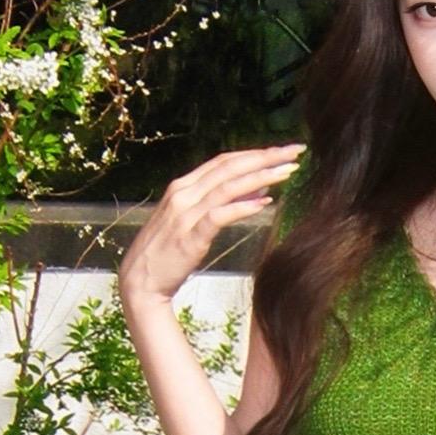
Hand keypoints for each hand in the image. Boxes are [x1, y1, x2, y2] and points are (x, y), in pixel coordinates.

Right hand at [118, 145, 304, 306]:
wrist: (140, 283)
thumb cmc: (168, 254)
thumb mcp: (194, 222)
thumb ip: (222, 203)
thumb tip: (259, 190)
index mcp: (182, 187)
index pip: (224, 161)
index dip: (255, 153)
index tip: (282, 151)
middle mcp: (183, 194)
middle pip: (229, 167)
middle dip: (265, 157)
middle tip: (295, 151)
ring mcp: (185, 214)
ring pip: (228, 186)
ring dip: (261, 176)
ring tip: (288, 171)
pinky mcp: (189, 236)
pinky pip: (219, 216)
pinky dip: (243, 207)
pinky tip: (265, 203)